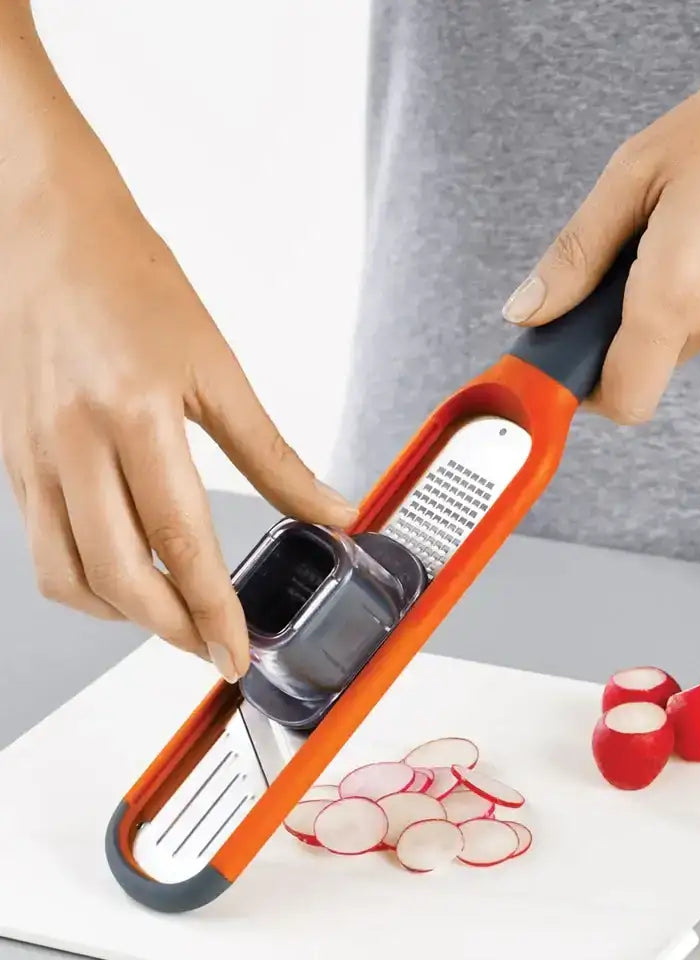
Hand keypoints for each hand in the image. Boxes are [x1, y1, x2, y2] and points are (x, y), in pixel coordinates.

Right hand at [0, 147, 354, 681]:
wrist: (46, 228)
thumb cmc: (133, 282)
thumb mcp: (217, 368)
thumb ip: (272, 453)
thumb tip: (330, 509)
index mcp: (135, 415)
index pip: (182, 543)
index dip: (214, 610)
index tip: (238, 653)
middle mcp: (72, 444)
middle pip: (121, 577)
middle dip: (173, 630)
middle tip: (215, 648)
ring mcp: (32, 456)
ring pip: (69, 576)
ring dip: (125, 616)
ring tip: (175, 620)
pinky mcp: (12, 458)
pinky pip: (42, 546)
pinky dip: (85, 582)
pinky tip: (126, 576)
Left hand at [503, 12, 699, 422]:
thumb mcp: (637, 171)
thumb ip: (577, 253)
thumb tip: (529, 308)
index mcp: (675, 296)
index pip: (622, 399)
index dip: (582, 386)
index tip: (561, 349)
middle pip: (641, 367)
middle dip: (611, 328)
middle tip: (612, 258)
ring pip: (673, 339)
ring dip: (652, 301)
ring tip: (667, 224)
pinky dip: (688, 288)